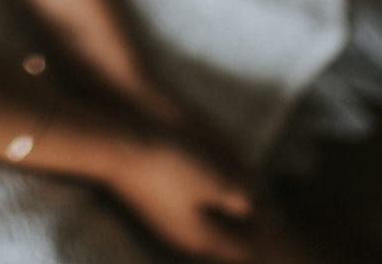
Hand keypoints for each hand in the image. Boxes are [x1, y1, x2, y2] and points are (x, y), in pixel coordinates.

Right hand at [110, 138, 254, 261]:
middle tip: (260, 209)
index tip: (278, 220)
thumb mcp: (213, 178)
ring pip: (202, 225)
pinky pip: (187, 211)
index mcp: (202, 238)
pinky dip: (203, 203)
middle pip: (221, 239)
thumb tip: (251, 205)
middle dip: (242, 226)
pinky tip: (204, 184)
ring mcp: (163, 222)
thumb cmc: (169, 164)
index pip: (240, 248)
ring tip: (236, 195)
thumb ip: (238, 195)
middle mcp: (182, 237)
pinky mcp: (150, 204)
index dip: (262, 234)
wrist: (116, 148)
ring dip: (221, 213)